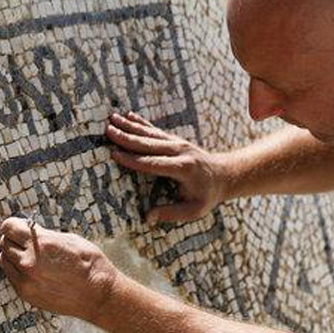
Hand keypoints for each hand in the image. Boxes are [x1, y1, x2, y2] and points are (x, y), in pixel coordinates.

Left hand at [0, 217, 119, 321]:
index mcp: (40, 244)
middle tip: (22, 240)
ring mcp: (25, 281)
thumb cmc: (89, 265)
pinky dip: (17, 270)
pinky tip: (31, 269)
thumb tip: (28, 230)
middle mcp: (28, 262)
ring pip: (4, 260)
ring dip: (12, 255)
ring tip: (27, 255)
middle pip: (4, 243)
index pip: (8, 228)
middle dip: (12, 239)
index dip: (12, 225)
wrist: (98, 295)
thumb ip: (43, 235)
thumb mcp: (68, 239)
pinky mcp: (26, 294)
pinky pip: (11, 276)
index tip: (16, 226)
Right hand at [106, 112, 232, 224]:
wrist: (225, 175)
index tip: (115, 154)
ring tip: (113, 119)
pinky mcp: (176, 140)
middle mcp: (179, 152)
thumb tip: (148, 217)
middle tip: (108, 131)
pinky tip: (129, 115)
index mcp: (182, 168)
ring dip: (130, 126)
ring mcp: (178, 143)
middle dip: (126, 137)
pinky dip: (142, 123)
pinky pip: (155, 130)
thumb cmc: (207, 195)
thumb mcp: (194, 210)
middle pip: (148, 144)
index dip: (132, 159)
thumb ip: (171, 213)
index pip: (152, 163)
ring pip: (150, 133)